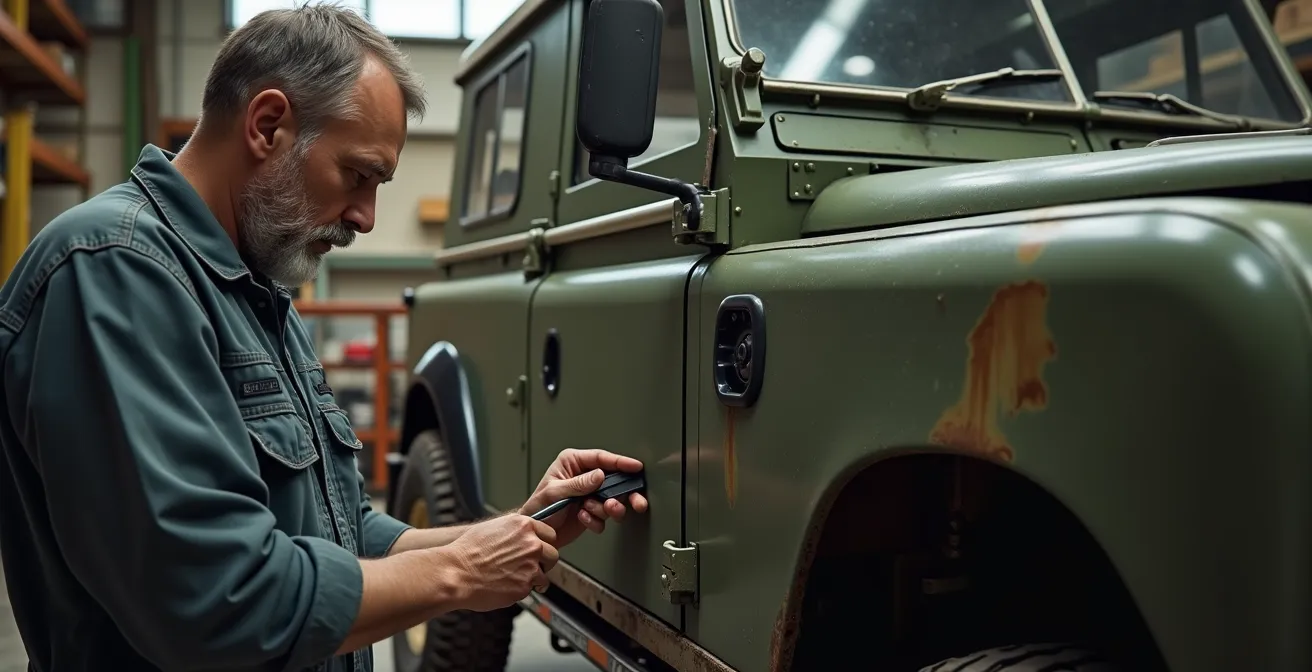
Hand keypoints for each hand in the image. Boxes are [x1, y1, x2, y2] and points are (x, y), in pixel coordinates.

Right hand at [443, 514, 558, 611]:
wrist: (455, 573)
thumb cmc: (467, 551)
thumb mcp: (493, 528)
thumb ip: (515, 530)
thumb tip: (527, 534)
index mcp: (523, 526)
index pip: (550, 534)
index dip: (544, 544)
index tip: (539, 550)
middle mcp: (531, 544)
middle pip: (553, 555)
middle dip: (543, 562)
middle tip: (528, 567)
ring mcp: (530, 565)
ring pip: (544, 575)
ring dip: (533, 579)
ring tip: (512, 578)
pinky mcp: (525, 586)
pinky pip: (531, 590)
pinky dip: (521, 591)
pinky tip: (505, 586)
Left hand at [519, 448, 648, 547]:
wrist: (537, 535)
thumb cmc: (538, 508)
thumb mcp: (555, 492)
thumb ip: (578, 484)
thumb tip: (599, 475)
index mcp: (573, 463)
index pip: (601, 458)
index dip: (621, 462)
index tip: (636, 467)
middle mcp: (584, 477)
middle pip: (614, 480)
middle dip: (624, 493)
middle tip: (636, 501)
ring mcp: (590, 494)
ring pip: (613, 499)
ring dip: (608, 509)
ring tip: (596, 510)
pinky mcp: (593, 511)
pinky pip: (605, 516)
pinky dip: (596, 520)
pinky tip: (583, 518)